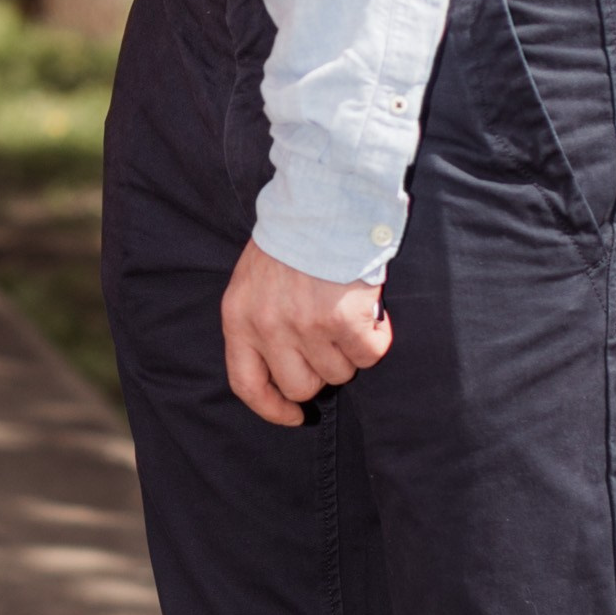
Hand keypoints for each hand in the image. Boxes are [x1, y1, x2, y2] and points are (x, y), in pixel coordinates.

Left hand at [221, 243, 392, 427]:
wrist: (324, 199)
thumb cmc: (292, 239)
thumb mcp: (253, 280)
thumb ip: (259, 321)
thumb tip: (285, 368)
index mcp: (238, 318)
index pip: (247, 384)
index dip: (272, 408)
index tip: (294, 415)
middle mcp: (268, 327)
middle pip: (301, 385)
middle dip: (321, 371)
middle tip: (331, 340)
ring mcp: (306, 326)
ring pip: (339, 372)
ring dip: (350, 350)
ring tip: (347, 313)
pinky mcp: (344, 319)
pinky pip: (368, 354)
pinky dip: (377, 338)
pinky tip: (370, 313)